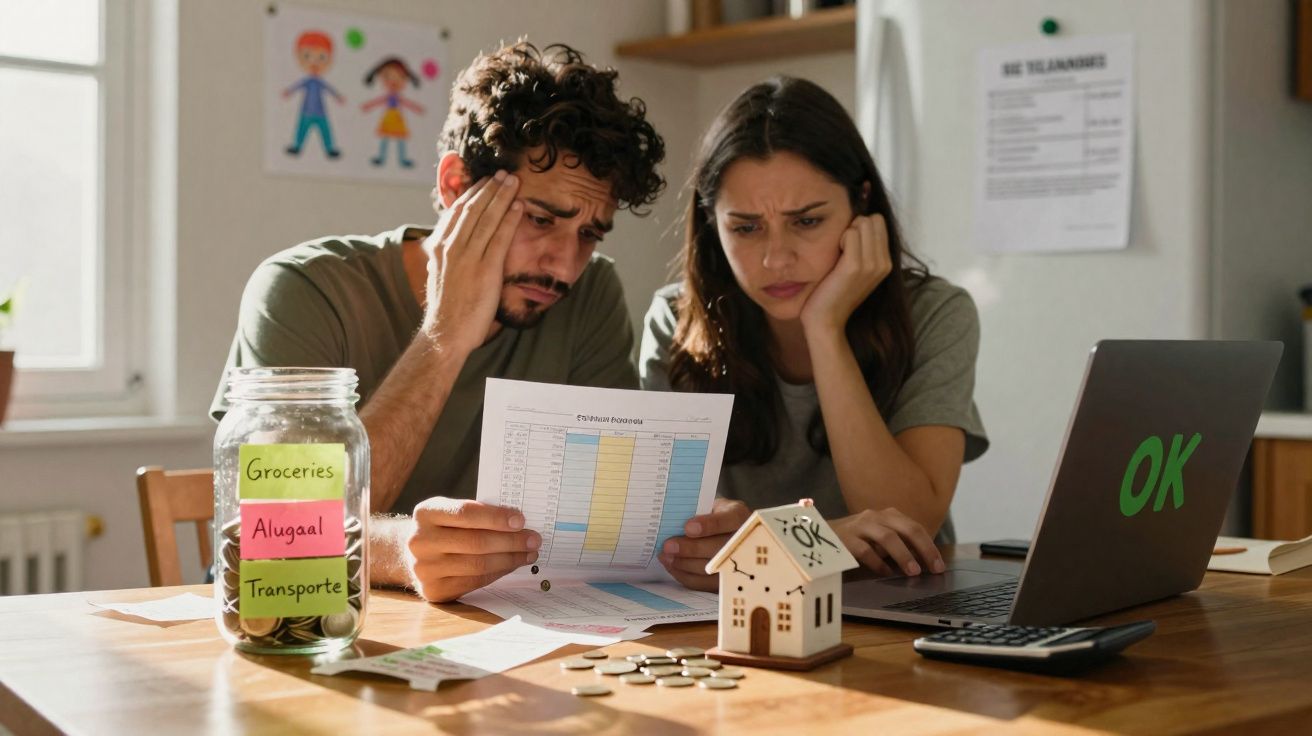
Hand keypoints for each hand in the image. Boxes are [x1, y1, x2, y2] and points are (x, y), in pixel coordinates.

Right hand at [406, 497, 540, 602]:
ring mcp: (424, 569)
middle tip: (534, 540)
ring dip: (509, 559)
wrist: (412, 554)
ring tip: (528, 554)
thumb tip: (518, 523)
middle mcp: (420, 541)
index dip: (496, 518)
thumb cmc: (443, 528)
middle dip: (511, 541)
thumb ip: (478, 513)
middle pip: (475, 542)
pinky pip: (474, 581)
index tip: (521, 521)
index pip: (466, 513)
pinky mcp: (433, 590)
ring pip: (478, 565)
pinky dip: (498, 573)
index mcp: (426, 513)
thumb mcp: (451, 512)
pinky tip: (511, 565)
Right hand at [423, 171, 522, 354]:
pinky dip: (509, 219)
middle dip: (489, 188)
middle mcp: (451, 247)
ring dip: (502, 196)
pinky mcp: (485, 269)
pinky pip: (500, 237)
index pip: (457, 211)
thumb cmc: (447, 308)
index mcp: (440, 246)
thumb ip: (445, 257)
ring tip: (514, 181)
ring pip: (486, 218)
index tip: (484, 181)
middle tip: (504, 173)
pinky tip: (519, 206)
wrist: (446, 333)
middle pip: (473, 208)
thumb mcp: (440, 274)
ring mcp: (468, 257)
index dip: (472, 193)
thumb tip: (448, 246)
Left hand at [658, 499, 750, 590]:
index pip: (729, 521)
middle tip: (668, 546)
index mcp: (739, 516)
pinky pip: (704, 583)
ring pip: (711, 568)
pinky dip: (685, 576)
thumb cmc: (710, 516)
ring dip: (684, 564)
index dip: (709, 525)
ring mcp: (737, 564)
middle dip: (692, 549)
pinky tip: (672, 567)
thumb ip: (696, 513)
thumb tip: (672, 524)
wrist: (722, 531)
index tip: (688, 527)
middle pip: (720, 549)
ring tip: (666, 557)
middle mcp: (744, 541)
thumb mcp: (708, 506)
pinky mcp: (725, 582)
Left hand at [799, 214, 892, 335]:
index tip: (849, 244)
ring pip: (863, 223)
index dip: (861, 226)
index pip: (879, 222)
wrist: (826, 320)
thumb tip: (858, 221)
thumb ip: (864, 249)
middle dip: (855, 226)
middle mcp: (884, 263)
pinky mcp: (855, 266)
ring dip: (846, 231)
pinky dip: (839, 237)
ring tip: (839, 252)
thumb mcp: (857, 270)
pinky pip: (850, 233)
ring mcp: (871, 264)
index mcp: (886, 263)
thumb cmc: (834, 293)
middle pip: (873, 219)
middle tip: (842, 247)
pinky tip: (834, 255)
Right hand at [830, 507, 944, 577]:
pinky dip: (878, 563)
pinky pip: (865, 551)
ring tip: (914, 572)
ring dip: (903, 555)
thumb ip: (900, 544)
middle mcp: (876, 517)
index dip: (930, 547)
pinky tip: (886, 573)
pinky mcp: (846, 539)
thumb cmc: (857, 539)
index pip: (915, 528)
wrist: (822, 535)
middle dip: (924, 549)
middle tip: (934, 569)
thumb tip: (925, 562)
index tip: (940, 566)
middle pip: (906, 529)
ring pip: (887, 537)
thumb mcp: (880, 538)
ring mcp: (860, 526)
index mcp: (888, 516)